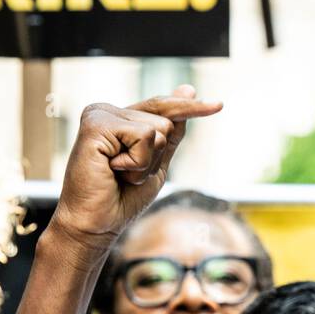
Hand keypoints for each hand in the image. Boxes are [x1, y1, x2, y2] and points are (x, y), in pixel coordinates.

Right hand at [48, 84, 221, 257]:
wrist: (95, 224)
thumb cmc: (122, 199)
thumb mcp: (156, 164)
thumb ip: (170, 133)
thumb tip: (188, 90)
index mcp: (121, 118)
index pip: (163, 108)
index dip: (191, 108)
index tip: (219, 105)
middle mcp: (108, 110)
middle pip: (166, 122)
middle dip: (155, 158)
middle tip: (126, 175)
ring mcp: (100, 114)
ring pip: (157, 130)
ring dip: (145, 163)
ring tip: (118, 174)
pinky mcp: (96, 123)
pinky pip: (144, 137)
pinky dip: (136, 162)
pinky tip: (112, 170)